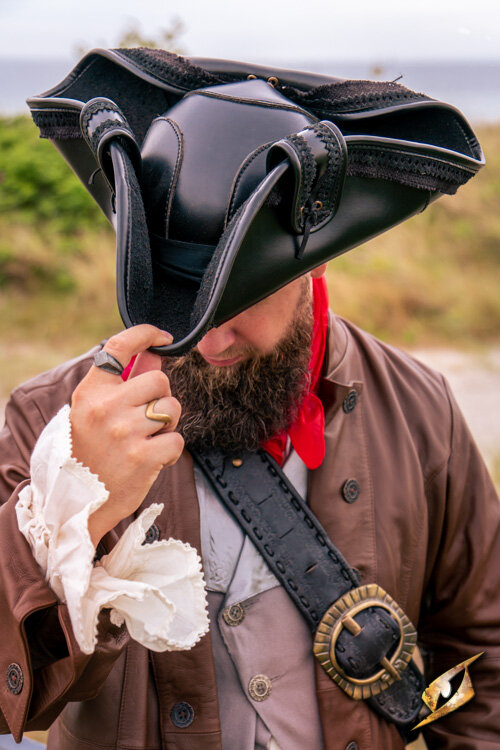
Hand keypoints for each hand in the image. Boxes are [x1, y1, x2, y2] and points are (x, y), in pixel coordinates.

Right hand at [69, 325, 183, 546]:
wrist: (77, 503)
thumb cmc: (89, 453)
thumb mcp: (93, 413)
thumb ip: (124, 383)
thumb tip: (155, 356)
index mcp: (90, 393)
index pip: (120, 348)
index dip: (145, 334)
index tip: (162, 337)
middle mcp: (106, 408)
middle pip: (160, 381)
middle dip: (161, 398)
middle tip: (148, 419)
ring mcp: (125, 432)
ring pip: (172, 408)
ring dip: (167, 424)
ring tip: (147, 439)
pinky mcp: (143, 457)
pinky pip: (177, 439)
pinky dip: (170, 450)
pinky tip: (152, 459)